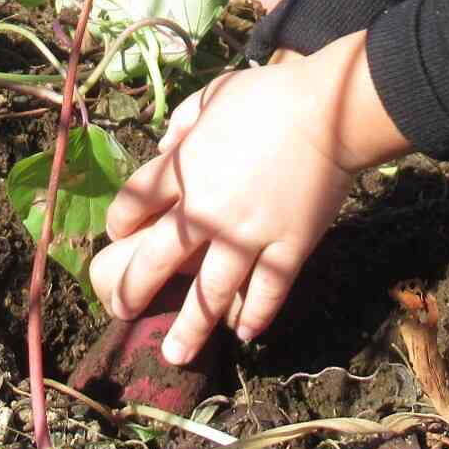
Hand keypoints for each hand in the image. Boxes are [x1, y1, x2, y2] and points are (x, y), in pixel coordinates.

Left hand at [90, 56, 355, 364]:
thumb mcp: (213, 95)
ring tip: (174, 354)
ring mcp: (246, 236)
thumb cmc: (269, 97)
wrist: (328, 112)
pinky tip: (244, 333)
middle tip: (122, 311)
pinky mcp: (286, 249)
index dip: (121, 222)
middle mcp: (205, 211)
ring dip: (189, 327)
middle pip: (154, 261)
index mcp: (183, 169)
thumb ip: (183, 122)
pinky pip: (267, 291)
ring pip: (209, 294)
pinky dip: (256, 315)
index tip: (120, 234)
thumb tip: (167, 145)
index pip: (132, 204)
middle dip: (133, 290)